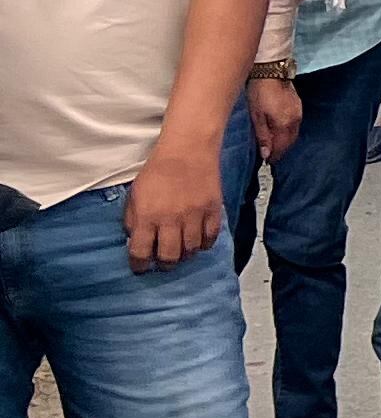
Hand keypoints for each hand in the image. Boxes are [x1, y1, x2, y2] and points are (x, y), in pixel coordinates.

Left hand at [124, 125, 225, 269]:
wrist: (187, 150)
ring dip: (185, 254)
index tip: (141, 267)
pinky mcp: (212, 210)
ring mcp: (194, 216)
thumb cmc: (158, 170)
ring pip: (190, 250)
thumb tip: (136, 239)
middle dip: (164, 264)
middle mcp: (170, 219)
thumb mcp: (134, 194)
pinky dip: (204, 243)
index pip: (140, 252)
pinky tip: (198, 240)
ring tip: (181, 250)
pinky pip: (210, 237)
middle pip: (169, 257)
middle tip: (164, 262)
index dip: (139, 265)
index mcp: (146, 216)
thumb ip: (132, 219)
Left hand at [247, 61, 303, 160]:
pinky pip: (295, 125)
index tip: (266, 162)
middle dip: (281, 150)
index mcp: (285, 124)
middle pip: (290, 142)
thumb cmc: (259, 92)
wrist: (271, 70)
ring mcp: (299, 112)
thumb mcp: (256, 115)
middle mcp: (296, 120)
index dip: (275, 156)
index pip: (282, 147)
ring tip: (273, 144)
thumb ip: (263, 135)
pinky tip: (279, 130)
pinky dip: (287, 131)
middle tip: (270, 155)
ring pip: (293, 133)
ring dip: (285, 141)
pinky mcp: (298, 106)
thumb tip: (266, 154)